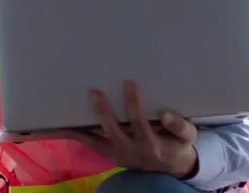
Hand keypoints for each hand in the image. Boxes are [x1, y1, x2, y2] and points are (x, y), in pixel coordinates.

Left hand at [58, 81, 198, 179]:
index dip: (133, 103)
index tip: (129, 82)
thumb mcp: (188, 136)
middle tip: (94, 91)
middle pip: (113, 130)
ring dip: (81, 127)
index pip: (139, 122)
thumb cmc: (178, 144)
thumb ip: (180, 125)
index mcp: (151, 145)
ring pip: (95, 140)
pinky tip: (60, 125)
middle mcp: (131, 151)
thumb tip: (164, 113)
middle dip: (103, 111)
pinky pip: (90, 144)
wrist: (172, 166)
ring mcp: (117, 154)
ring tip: (66, 111)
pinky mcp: (109, 154)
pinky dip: (76, 135)